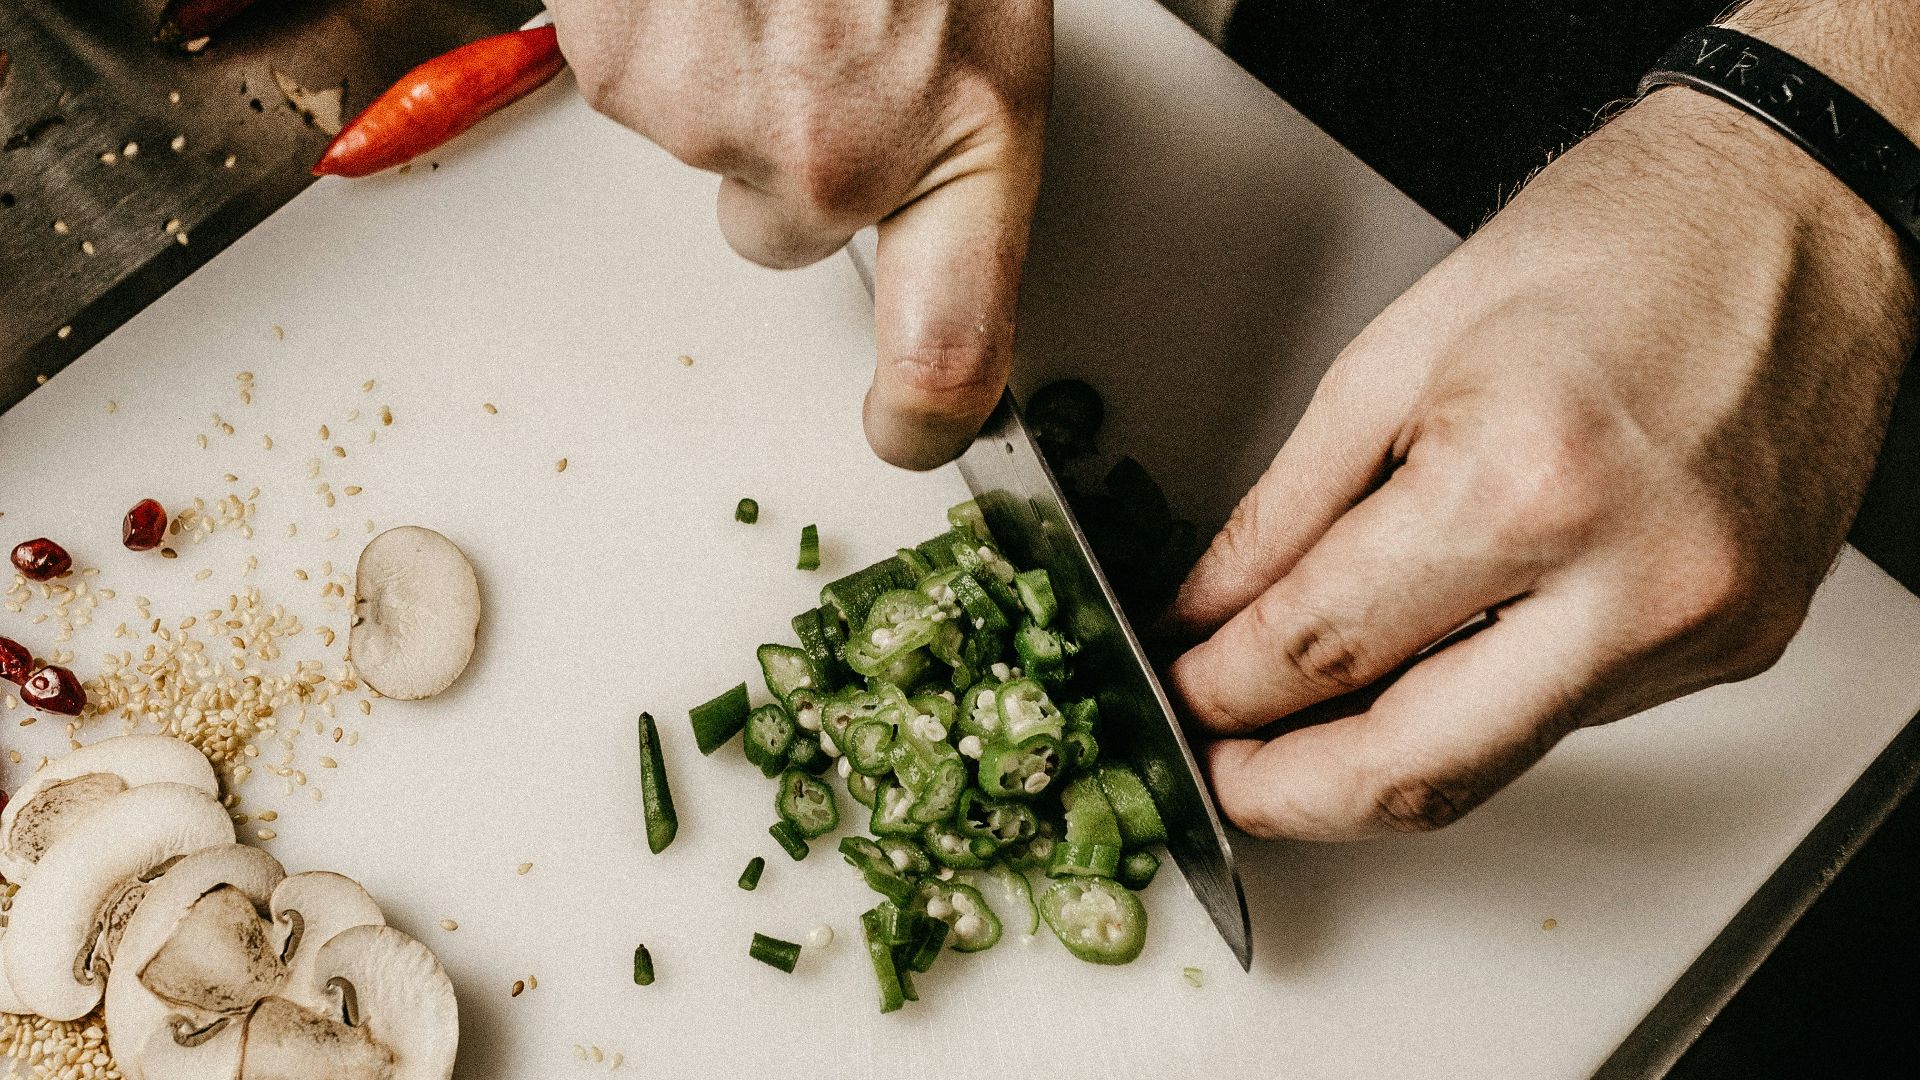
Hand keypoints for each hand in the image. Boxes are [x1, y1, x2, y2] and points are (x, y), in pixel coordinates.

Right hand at [546, 0, 1051, 468]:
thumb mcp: (977, 15)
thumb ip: (945, 129)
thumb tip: (915, 210)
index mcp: (966, 134)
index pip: (954, 350)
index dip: (926, 415)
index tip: (909, 429)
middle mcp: (838, 156)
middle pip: (783, 233)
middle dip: (789, 153)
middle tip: (818, 39)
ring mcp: (719, 120)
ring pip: (705, 147)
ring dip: (728, 72)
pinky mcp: (622, 72)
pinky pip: (635, 83)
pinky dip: (661, 29)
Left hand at [1164, 85, 1917, 840]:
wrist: (1796, 210)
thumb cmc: (1614, 240)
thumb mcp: (1396, 352)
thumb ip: (1285, 508)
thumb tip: (1210, 611)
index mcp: (1525, 482)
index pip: (1323, 648)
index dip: (1222, 690)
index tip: (1181, 691)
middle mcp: (1630, 579)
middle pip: (1415, 771)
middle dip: (1288, 794)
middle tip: (1220, 772)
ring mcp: (1698, 626)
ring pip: (1494, 765)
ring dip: (1377, 764)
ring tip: (1297, 729)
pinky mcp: (1739, 644)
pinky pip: (1569, 717)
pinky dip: (1476, 709)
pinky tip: (1426, 669)